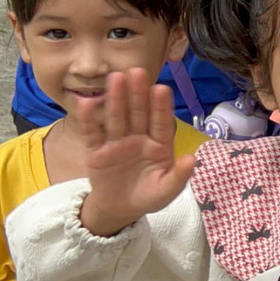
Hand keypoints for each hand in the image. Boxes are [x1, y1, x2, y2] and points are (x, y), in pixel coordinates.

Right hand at [76, 70, 196, 235]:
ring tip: (116, 78)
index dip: (161, 107)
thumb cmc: (148, 195)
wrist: (120, 209)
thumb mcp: (166, 190)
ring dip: (116, 99)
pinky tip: (87, 103)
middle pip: (138, 113)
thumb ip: (179, 176)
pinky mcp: (97, 151)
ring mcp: (117, 143)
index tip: (161, 88)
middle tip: (138, 71)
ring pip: (117, 118)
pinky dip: (89, 120)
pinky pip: (93, 134)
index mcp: (159, 146)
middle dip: (138, 93)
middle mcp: (138, 139)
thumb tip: (192, 159)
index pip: (161, 123)